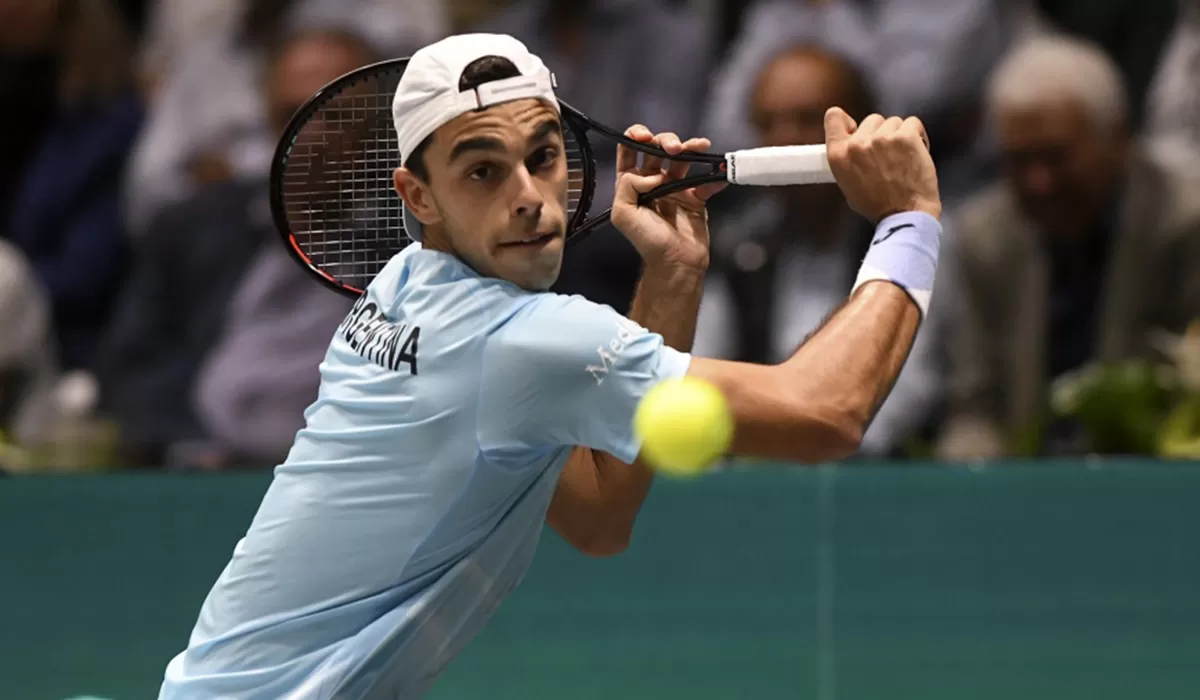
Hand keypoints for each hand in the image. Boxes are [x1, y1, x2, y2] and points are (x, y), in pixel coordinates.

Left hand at [611, 125, 726, 270]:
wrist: (676, 262)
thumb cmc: (647, 241)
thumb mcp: (623, 214)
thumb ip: (628, 185)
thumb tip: (652, 174)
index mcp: (630, 184)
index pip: (629, 151)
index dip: (636, 137)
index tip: (645, 136)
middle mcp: (652, 182)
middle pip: (657, 149)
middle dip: (665, 141)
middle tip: (674, 148)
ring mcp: (675, 188)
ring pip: (682, 158)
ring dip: (690, 148)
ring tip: (699, 146)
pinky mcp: (695, 197)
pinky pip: (706, 180)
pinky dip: (714, 175)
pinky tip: (718, 173)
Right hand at [824, 108, 940, 222]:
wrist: (905, 215)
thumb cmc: (878, 206)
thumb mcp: (847, 183)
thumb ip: (848, 158)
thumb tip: (854, 140)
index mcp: (838, 155)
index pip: (833, 117)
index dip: (847, 121)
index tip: (856, 128)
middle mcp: (857, 144)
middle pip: (871, 120)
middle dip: (880, 134)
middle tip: (888, 157)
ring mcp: (882, 139)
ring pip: (894, 122)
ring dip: (900, 136)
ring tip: (903, 159)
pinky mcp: (905, 137)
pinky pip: (913, 123)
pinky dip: (918, 136)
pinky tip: (916, 154)